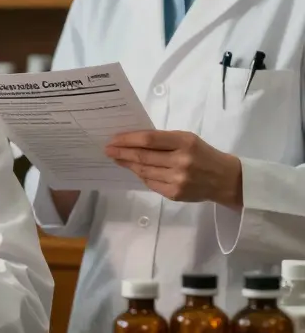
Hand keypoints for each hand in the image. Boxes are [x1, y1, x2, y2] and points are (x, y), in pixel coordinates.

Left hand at [105, 130, 242, 207]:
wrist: (225, 179)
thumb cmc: (203, 154)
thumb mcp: (187, 140)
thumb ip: (163, 140)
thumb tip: (131, 141)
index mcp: (185, 142)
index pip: (149, 140)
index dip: (128, 139)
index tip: (113, 138)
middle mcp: (181, 161)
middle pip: (143, 157)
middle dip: (121, 152)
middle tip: (107, 149)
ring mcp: (178, 180)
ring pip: (144, 171)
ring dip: (127, 164)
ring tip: (117, 158)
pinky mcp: (175, 194)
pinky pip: (150, 183)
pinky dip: (141, 175)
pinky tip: (134, 170)